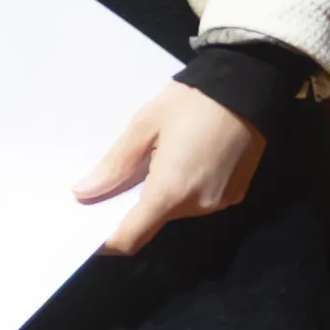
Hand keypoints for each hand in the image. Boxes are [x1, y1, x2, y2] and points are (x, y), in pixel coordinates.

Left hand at [73, 82, 266, 255]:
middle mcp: (198, 206)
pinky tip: (180, 161)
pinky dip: (183, 189)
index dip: (107, 243)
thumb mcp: (144, 126)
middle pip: (154, 221)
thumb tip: (83, 193)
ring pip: (177, 210)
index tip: (88, 233)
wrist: (247, 87)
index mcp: (171, 192)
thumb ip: (115, 165)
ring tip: (150, 161)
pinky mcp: (236, 194)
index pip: (131, 237)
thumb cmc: (191, 102)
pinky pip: (199, 201)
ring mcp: (221, 202)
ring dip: (160, 195)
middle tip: (114, 181)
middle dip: (132, 208)